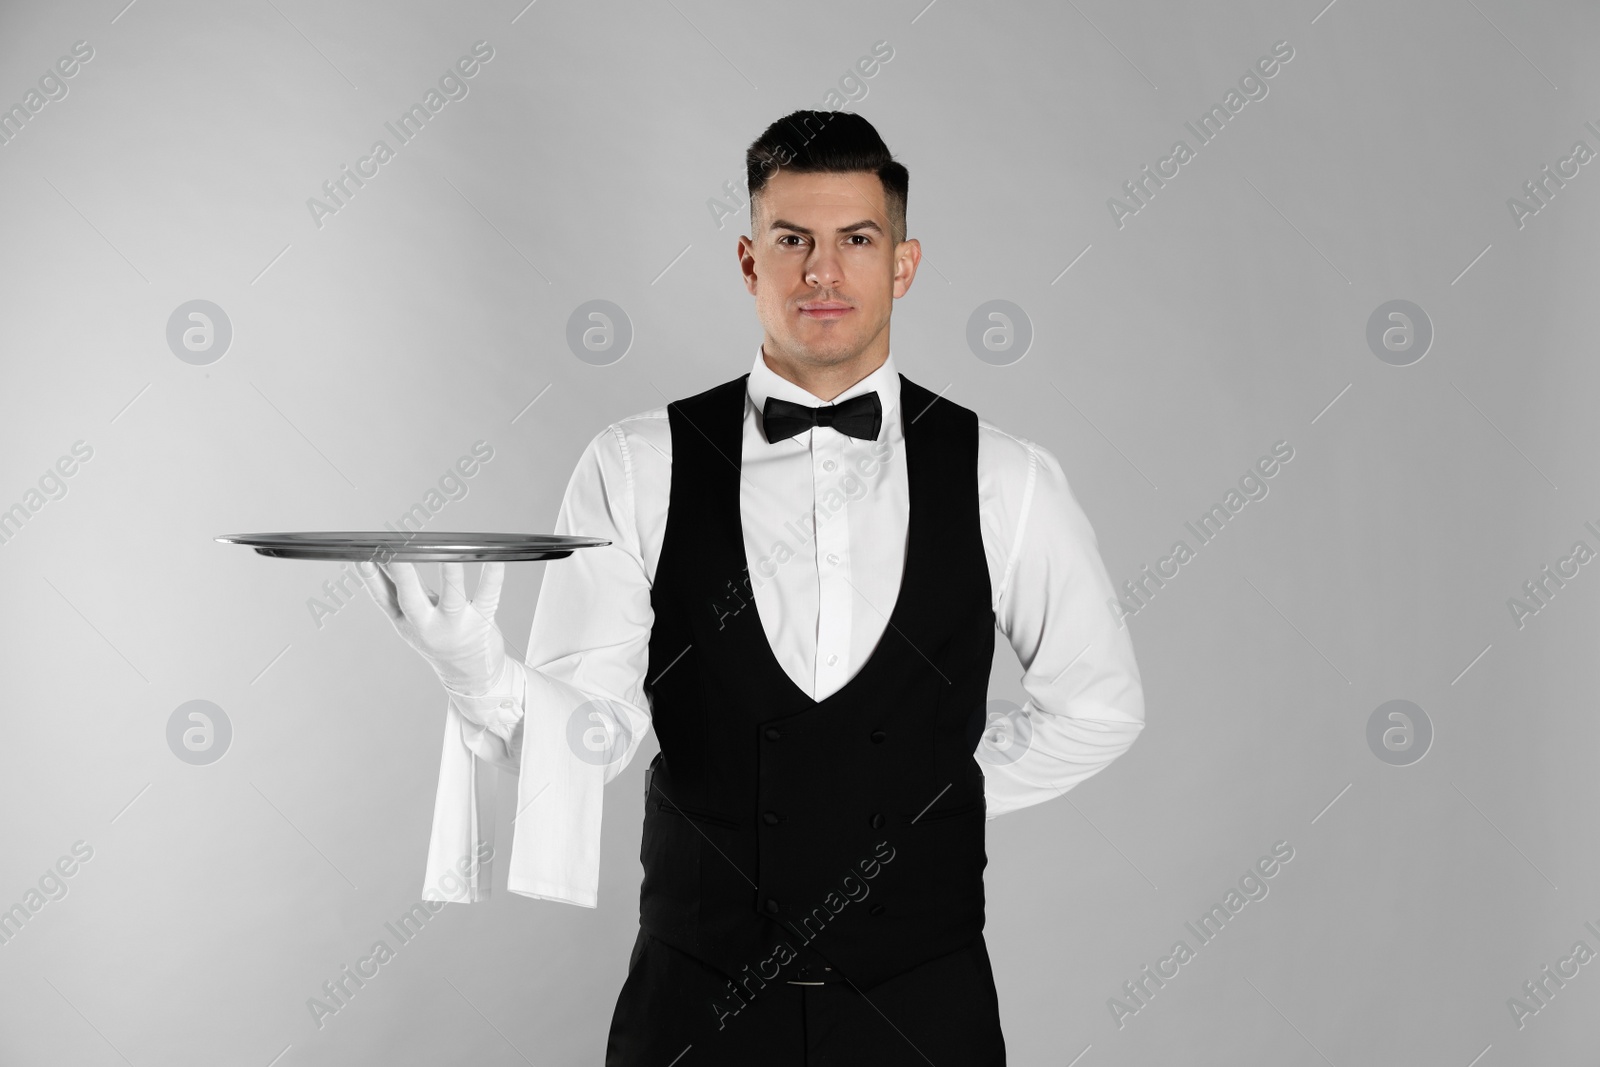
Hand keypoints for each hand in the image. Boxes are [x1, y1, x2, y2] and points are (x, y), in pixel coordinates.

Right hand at [357, 560, 508, 695]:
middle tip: (396, 553)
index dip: (371, 579)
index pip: (383, 599)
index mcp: (407, 623)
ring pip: (451, 597)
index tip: (363, 558)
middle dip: (403, 576)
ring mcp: (456, 624)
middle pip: (411, 599)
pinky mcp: (482, 621)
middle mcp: (428, 626)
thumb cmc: (439, 638)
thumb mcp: (411, 620)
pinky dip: (492, 577)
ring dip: (450, 574)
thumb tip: (379, 560)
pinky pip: (488, 596)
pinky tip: (495, 560)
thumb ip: (397, 590)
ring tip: (448, 553)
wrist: (470, 675)